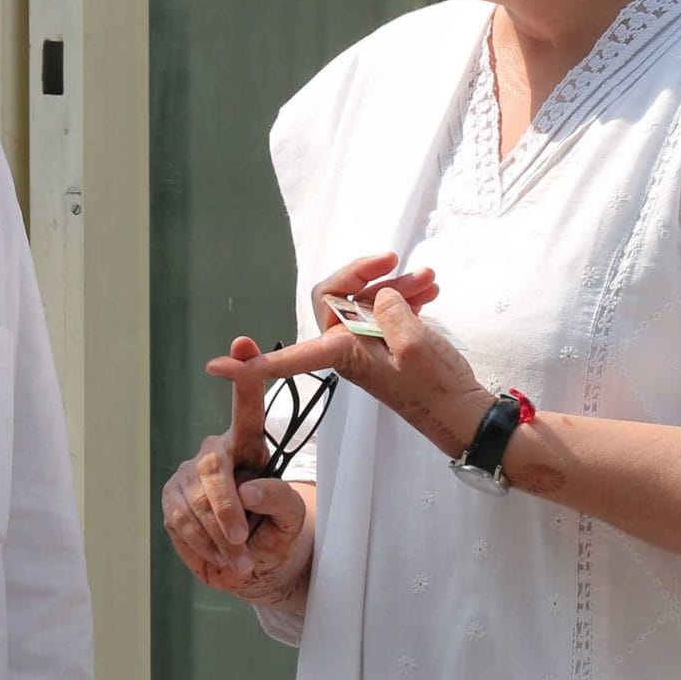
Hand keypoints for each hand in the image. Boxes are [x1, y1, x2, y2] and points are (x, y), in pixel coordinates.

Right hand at [160, 338, 314, 606]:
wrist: (249, 568)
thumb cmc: (275, 536)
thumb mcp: (292, 522)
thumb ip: (280, 502)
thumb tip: (248, 491)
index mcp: (251, 446)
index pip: (248, 408)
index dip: (246, 378)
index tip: (244, 344)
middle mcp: (216, 451)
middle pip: (213, 467)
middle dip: (225, 508)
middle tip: (243, 540)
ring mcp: (188, 473)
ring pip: (195, 501)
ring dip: (218, 538)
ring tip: (242, 563)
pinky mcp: (171, 498)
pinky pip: (180, 521)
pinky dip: (202, 545)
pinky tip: (222, 559)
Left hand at [210, 251, 485, 458]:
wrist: (466, 416)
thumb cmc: (437, 388)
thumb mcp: (415, 345)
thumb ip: (391, 311)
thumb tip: (380, 296)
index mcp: (343, 355)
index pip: (288, 356)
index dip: (252, 363)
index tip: (214, 367)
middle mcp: (347, 350)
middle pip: (335, 298)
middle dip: (365, 275)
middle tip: (399, 263)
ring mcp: (367, 347)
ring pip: (365, 301)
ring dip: (395, 283)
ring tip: (430, 279)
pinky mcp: (388, 345)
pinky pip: (383, 311)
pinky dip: (405, 295)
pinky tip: (430, 289)